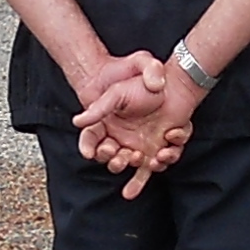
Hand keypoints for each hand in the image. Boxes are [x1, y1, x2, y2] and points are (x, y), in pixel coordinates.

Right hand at [73, 52, 196, 197]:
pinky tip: (162, 151)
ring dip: (135, 166)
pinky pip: (158, 164)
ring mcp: (142, 145)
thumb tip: (77, 121)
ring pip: (135, 165)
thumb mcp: (116, 94)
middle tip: (118, 155)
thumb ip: (98, 108)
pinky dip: (162, 162)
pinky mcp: (161, 149)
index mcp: (108, 125)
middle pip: (112, 158)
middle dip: (114, 161)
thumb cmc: (140, 84)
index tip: (88, 153)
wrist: (171, 84)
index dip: (88, 147)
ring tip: (139, 155)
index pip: (92, 139)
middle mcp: (123, 138)